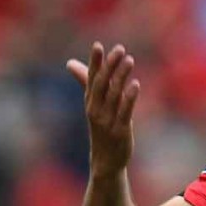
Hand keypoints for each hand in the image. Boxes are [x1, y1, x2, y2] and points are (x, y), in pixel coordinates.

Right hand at [66, 42, 140, 178]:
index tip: (98, 45)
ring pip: (113, 95)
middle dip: (109, 66)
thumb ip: (86, 82)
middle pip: (101, 84)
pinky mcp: (120, 130)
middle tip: (119, 49)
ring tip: (129, 60)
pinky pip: (124, 111)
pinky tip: (136, 84)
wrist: (105, 161)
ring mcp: (107, 120)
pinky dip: (129, 97)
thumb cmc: (101, 129)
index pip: (91, 78)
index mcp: (90, 101)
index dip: (95, 62)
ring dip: (121, 76)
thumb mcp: (93, 105)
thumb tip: (70, 63)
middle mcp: (95, 109)